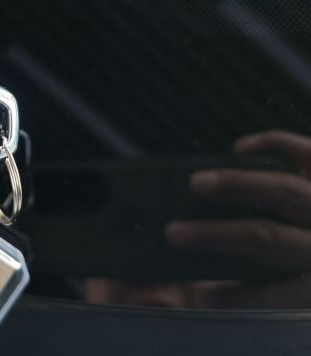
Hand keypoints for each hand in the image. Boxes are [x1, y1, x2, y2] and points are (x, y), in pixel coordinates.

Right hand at [166, 130, 310, 307]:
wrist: (304, 240)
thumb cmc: (264, 270)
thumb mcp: (232, 296)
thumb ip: (191, 298)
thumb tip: (148, 297)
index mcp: (301, 289)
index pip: (265, 292)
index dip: (220, 285)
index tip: (176, 278)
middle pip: (267, 237)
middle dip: (215, 234)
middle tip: (171, 232)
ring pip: (288, 191)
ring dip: (236, 184)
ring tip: (195, 182)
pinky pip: (306, 154)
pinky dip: (275, 144)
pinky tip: (241, 148)